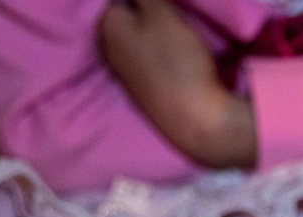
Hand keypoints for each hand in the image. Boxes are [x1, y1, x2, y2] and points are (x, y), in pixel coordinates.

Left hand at [100, 0, 256, 169]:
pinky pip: (144, 57)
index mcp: (108, 26)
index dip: (144, 1)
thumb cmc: (178, 60)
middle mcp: (107, 48)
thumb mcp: (161, 12)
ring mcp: (122, 71)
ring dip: (152, 32)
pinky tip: (174, 57)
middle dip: (144, 12)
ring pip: (135, 37)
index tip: (165, 6)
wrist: (195, 119)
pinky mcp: (139, 87)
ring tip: (176, 35)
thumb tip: (134, 1)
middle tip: (172, 16)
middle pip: (125, 17)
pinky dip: (157, 52)